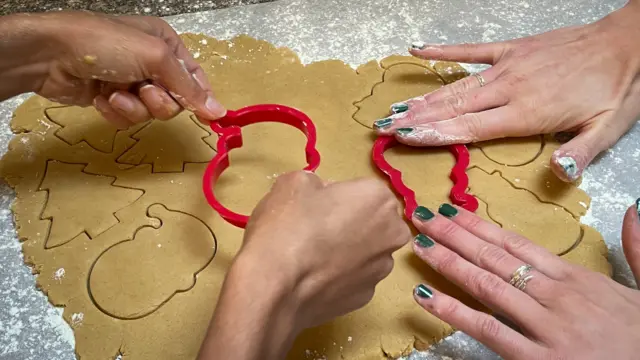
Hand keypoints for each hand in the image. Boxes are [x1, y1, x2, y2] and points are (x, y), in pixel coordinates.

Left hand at [1, 11, 224, 127]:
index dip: (201, 98)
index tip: (209, 118)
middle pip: (175, 99)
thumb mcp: (154, 57)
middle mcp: (151, 63)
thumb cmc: (104, 45)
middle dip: (158, 101)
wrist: (49, 55)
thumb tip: (219, 111)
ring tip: (115, 94)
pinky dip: (116, 112)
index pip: (195, 77)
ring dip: (134, 107)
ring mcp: (131, 82)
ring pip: (151, 113)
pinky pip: (129, 118)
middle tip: (143, 91)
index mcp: (166, 44)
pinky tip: (101, 99)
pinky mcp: (113, 99)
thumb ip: (188, 86)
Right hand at [241, 171, 409, 327]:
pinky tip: (311, 279)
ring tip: (310, 258)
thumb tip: (319, 196)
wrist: (273, 286)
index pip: (363, 190)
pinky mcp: (364, 300)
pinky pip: (353, 280)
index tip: (315, 206)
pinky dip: (337, 278)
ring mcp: (380, 271)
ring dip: (346, 252)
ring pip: (366, 254)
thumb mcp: (293, 183)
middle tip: (315, 230)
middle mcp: (390, 235)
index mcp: (379, 199)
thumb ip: (315, 184)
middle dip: (351, 224)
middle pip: (373, 222)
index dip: (337, 196)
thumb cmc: (287, 226)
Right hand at [374, 1, 639, 181]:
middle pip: (453, 108)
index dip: (433, 133)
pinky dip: (444, 51)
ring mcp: (508, 66)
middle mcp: (509, 89)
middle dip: (416, 119)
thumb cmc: (617, 89)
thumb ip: (580, 152)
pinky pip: (472, 50)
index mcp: (527, 113)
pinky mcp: (512, 49)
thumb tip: (560, 175)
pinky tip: (418, 51)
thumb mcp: (608, 127)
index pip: (470, 128)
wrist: (628, 42)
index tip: (403, 137)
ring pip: (456, 85)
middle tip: (383, 128)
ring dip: (422, 97)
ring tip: (393, 108)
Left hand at [408, 202, 639, 358]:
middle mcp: (556, 295)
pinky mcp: (538, 358)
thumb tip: (635, 209)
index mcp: (576, 278)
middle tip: (422, 216)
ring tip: (419, 243)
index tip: (453, 210)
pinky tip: (425, 296)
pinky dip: (453, 312)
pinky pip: (488, 330)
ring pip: (487, 285)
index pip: (517, 244)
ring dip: (448, 262)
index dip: (480, 226)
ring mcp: (545, 325)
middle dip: (454, 235)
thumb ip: (637, 249)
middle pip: (495, 257)